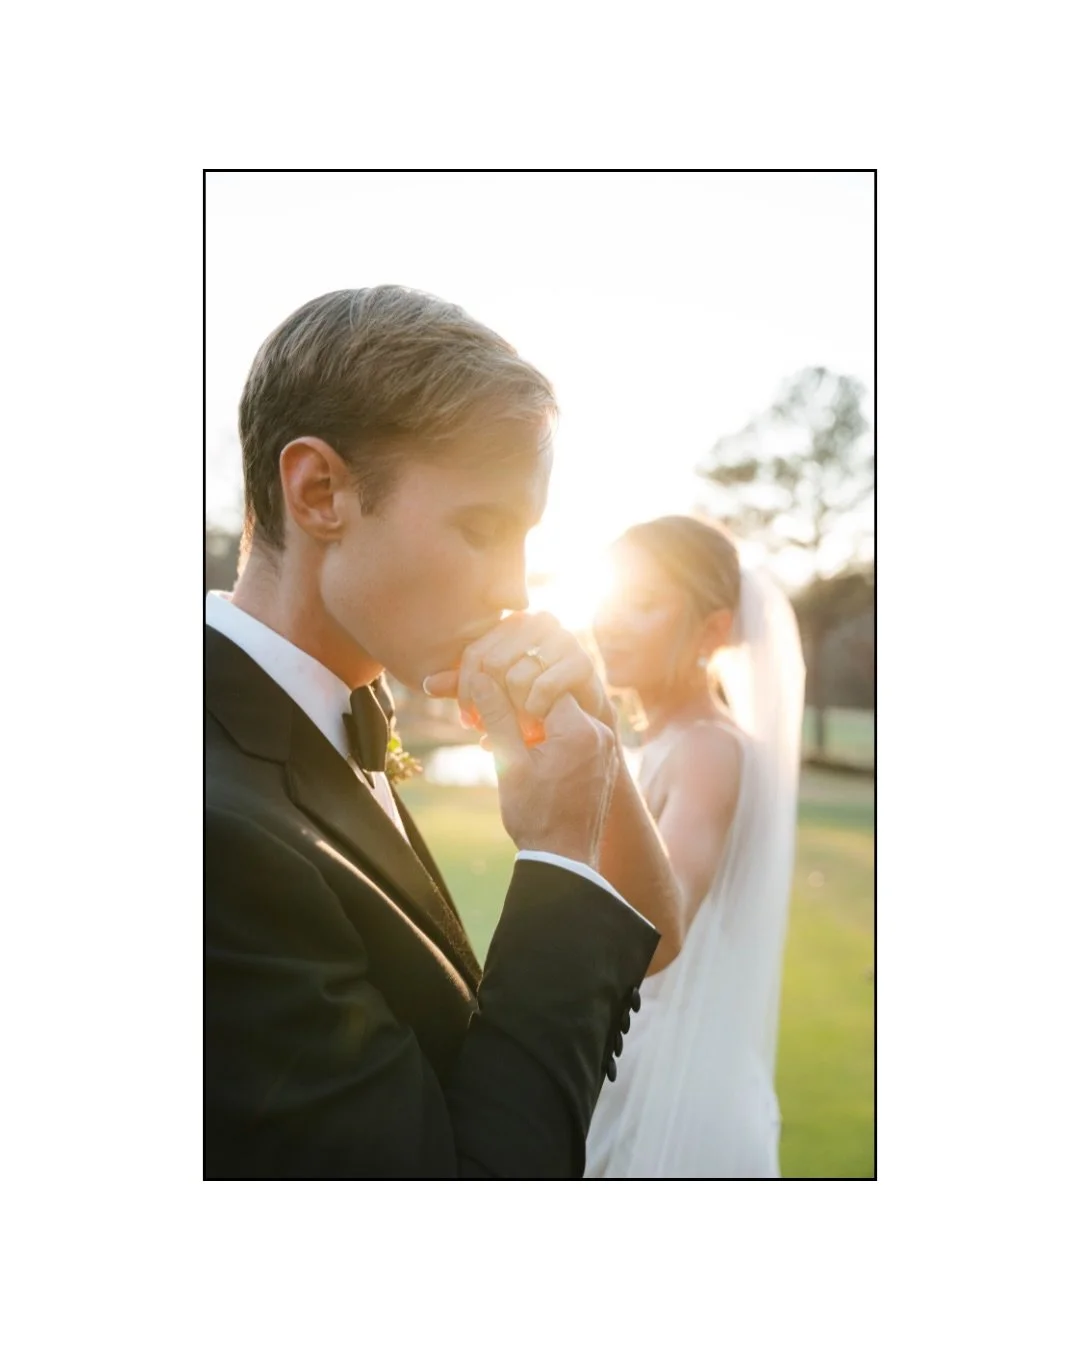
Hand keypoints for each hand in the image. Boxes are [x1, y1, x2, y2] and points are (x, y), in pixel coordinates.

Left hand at [423, 611, 615, 738]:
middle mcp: (537, 622)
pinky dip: (534, 712)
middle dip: (488, 703)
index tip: (467, 719)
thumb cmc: (533, 702)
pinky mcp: (581, 661)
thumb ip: (464, 686)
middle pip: (492, 664)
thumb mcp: (494, 694)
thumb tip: (427, 684)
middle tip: (488, 729)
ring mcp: (562, 639)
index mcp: (512, 623)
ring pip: (515, 676)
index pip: (475, 654)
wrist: (583, 719)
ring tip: (513, 731)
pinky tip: (536, 727)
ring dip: (511, 712)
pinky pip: (542, 686)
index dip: (465, 690)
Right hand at [468, 672, 618, 867]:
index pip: (542, 684)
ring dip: (536, 726)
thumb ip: (498, 716)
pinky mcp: (604, 763)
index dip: (512, 690)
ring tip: (510, 745)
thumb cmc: (536, 816)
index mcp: (580, 728)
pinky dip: (553, 741)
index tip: (490, 705)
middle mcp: (601, 733)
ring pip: (565, 719)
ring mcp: (607, 748)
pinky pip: (577, 738)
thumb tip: (481, 678)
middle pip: (555, 699)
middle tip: (494, 724)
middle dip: (522, 708)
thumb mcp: (510, 763)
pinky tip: (530, 758)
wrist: (565, 861)